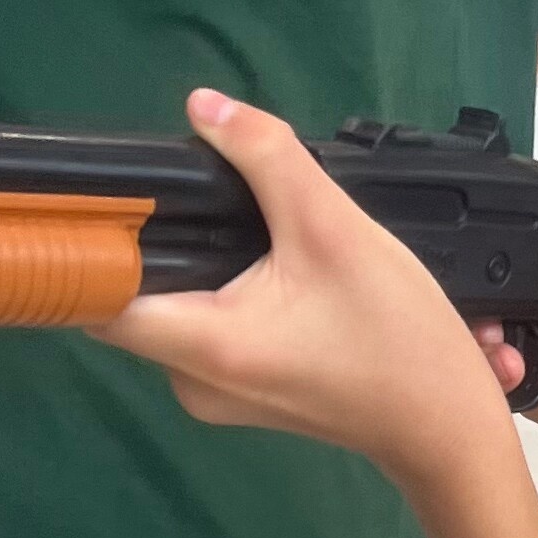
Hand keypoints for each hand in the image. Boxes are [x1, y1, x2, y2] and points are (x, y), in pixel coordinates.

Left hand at [94, 92, 510, 497]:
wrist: (447, 430)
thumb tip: (204, 107)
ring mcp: (213, 392)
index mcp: (203, 344)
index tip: (105, 194)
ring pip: (179, 304)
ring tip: (264, 234)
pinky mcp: (239, 391)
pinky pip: (210, 326)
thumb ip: (267, 156)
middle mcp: (190, 379)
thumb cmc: (397, 339)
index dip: (90, 241)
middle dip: (168, 237)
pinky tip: (278, 270)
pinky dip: (232, 291)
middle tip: (215, 194)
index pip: (98, 294)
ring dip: (208, 262)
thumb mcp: (335, 229)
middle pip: (140, 291)